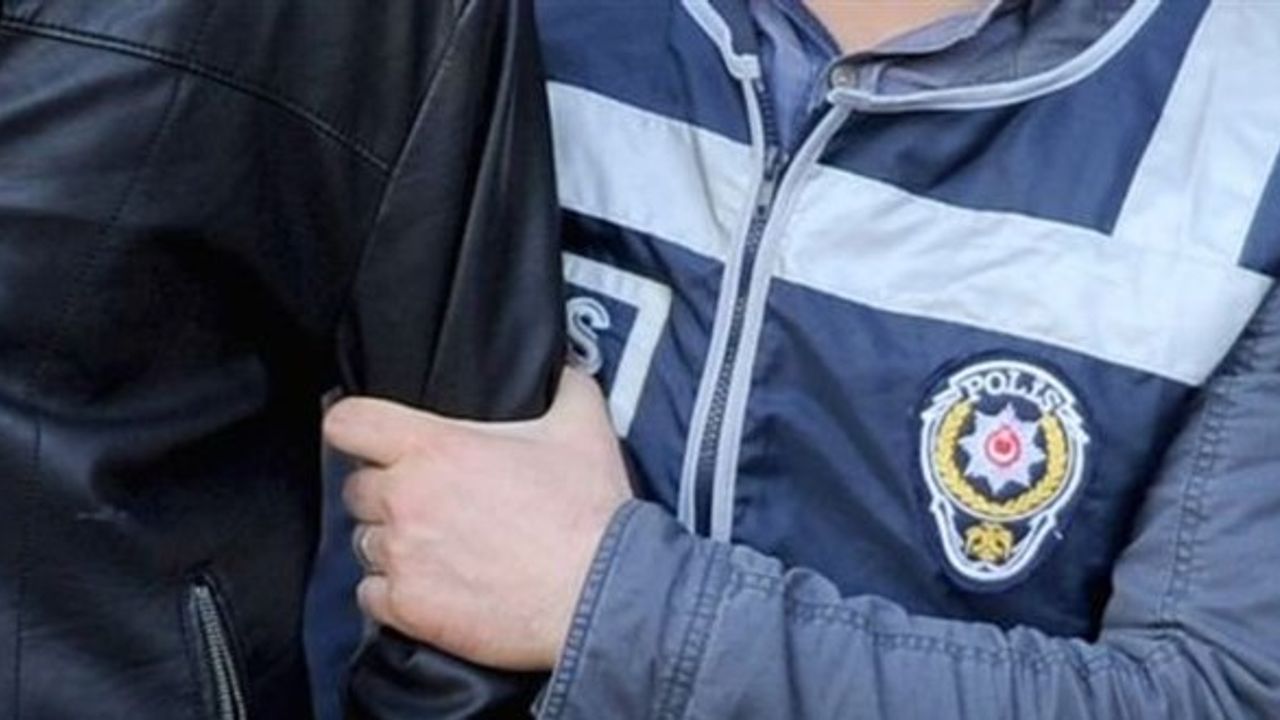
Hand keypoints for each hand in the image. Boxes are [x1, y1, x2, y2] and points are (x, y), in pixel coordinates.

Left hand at [323, 367, 631, 670]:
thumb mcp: (583, 426)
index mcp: (434, 448)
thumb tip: (557, 367)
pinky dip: (394, 592)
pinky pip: (370, 594)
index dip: (355, 425)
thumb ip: (563, 383)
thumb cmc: (588, 513)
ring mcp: (402, 556)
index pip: (348, 422)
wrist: (598, 597)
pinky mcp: (407, 607)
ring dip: (394, 543)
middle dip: (388, 492)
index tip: (370, 437)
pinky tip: (434, 586)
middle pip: (356, 487)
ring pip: (364, 543)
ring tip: (441, 548)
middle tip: (432, 502)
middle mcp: (406, 499)